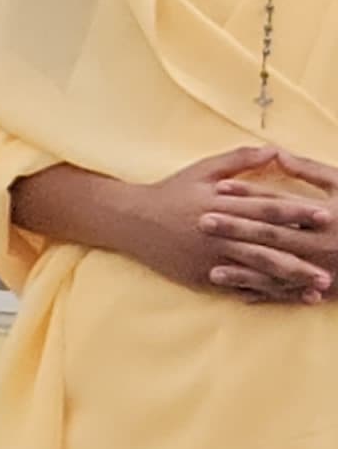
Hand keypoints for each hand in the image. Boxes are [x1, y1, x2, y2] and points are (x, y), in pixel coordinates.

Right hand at [127, 148, 336, 303]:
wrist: (130, 220)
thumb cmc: (170, 192)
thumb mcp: (202, 170)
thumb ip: (239, 160)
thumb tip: (274, 150)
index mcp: (220, 204)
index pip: (265, 208)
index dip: (297, 213)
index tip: (325, 216)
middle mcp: (217, 233)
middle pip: (266, 245)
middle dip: (301, 257)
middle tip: (330, 268)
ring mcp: (210, 257)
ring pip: (256, 272)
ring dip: (289, 282)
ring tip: (316, 290)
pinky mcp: (202, 276)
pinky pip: (238, 286)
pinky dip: (265, 293)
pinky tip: (286, 298)